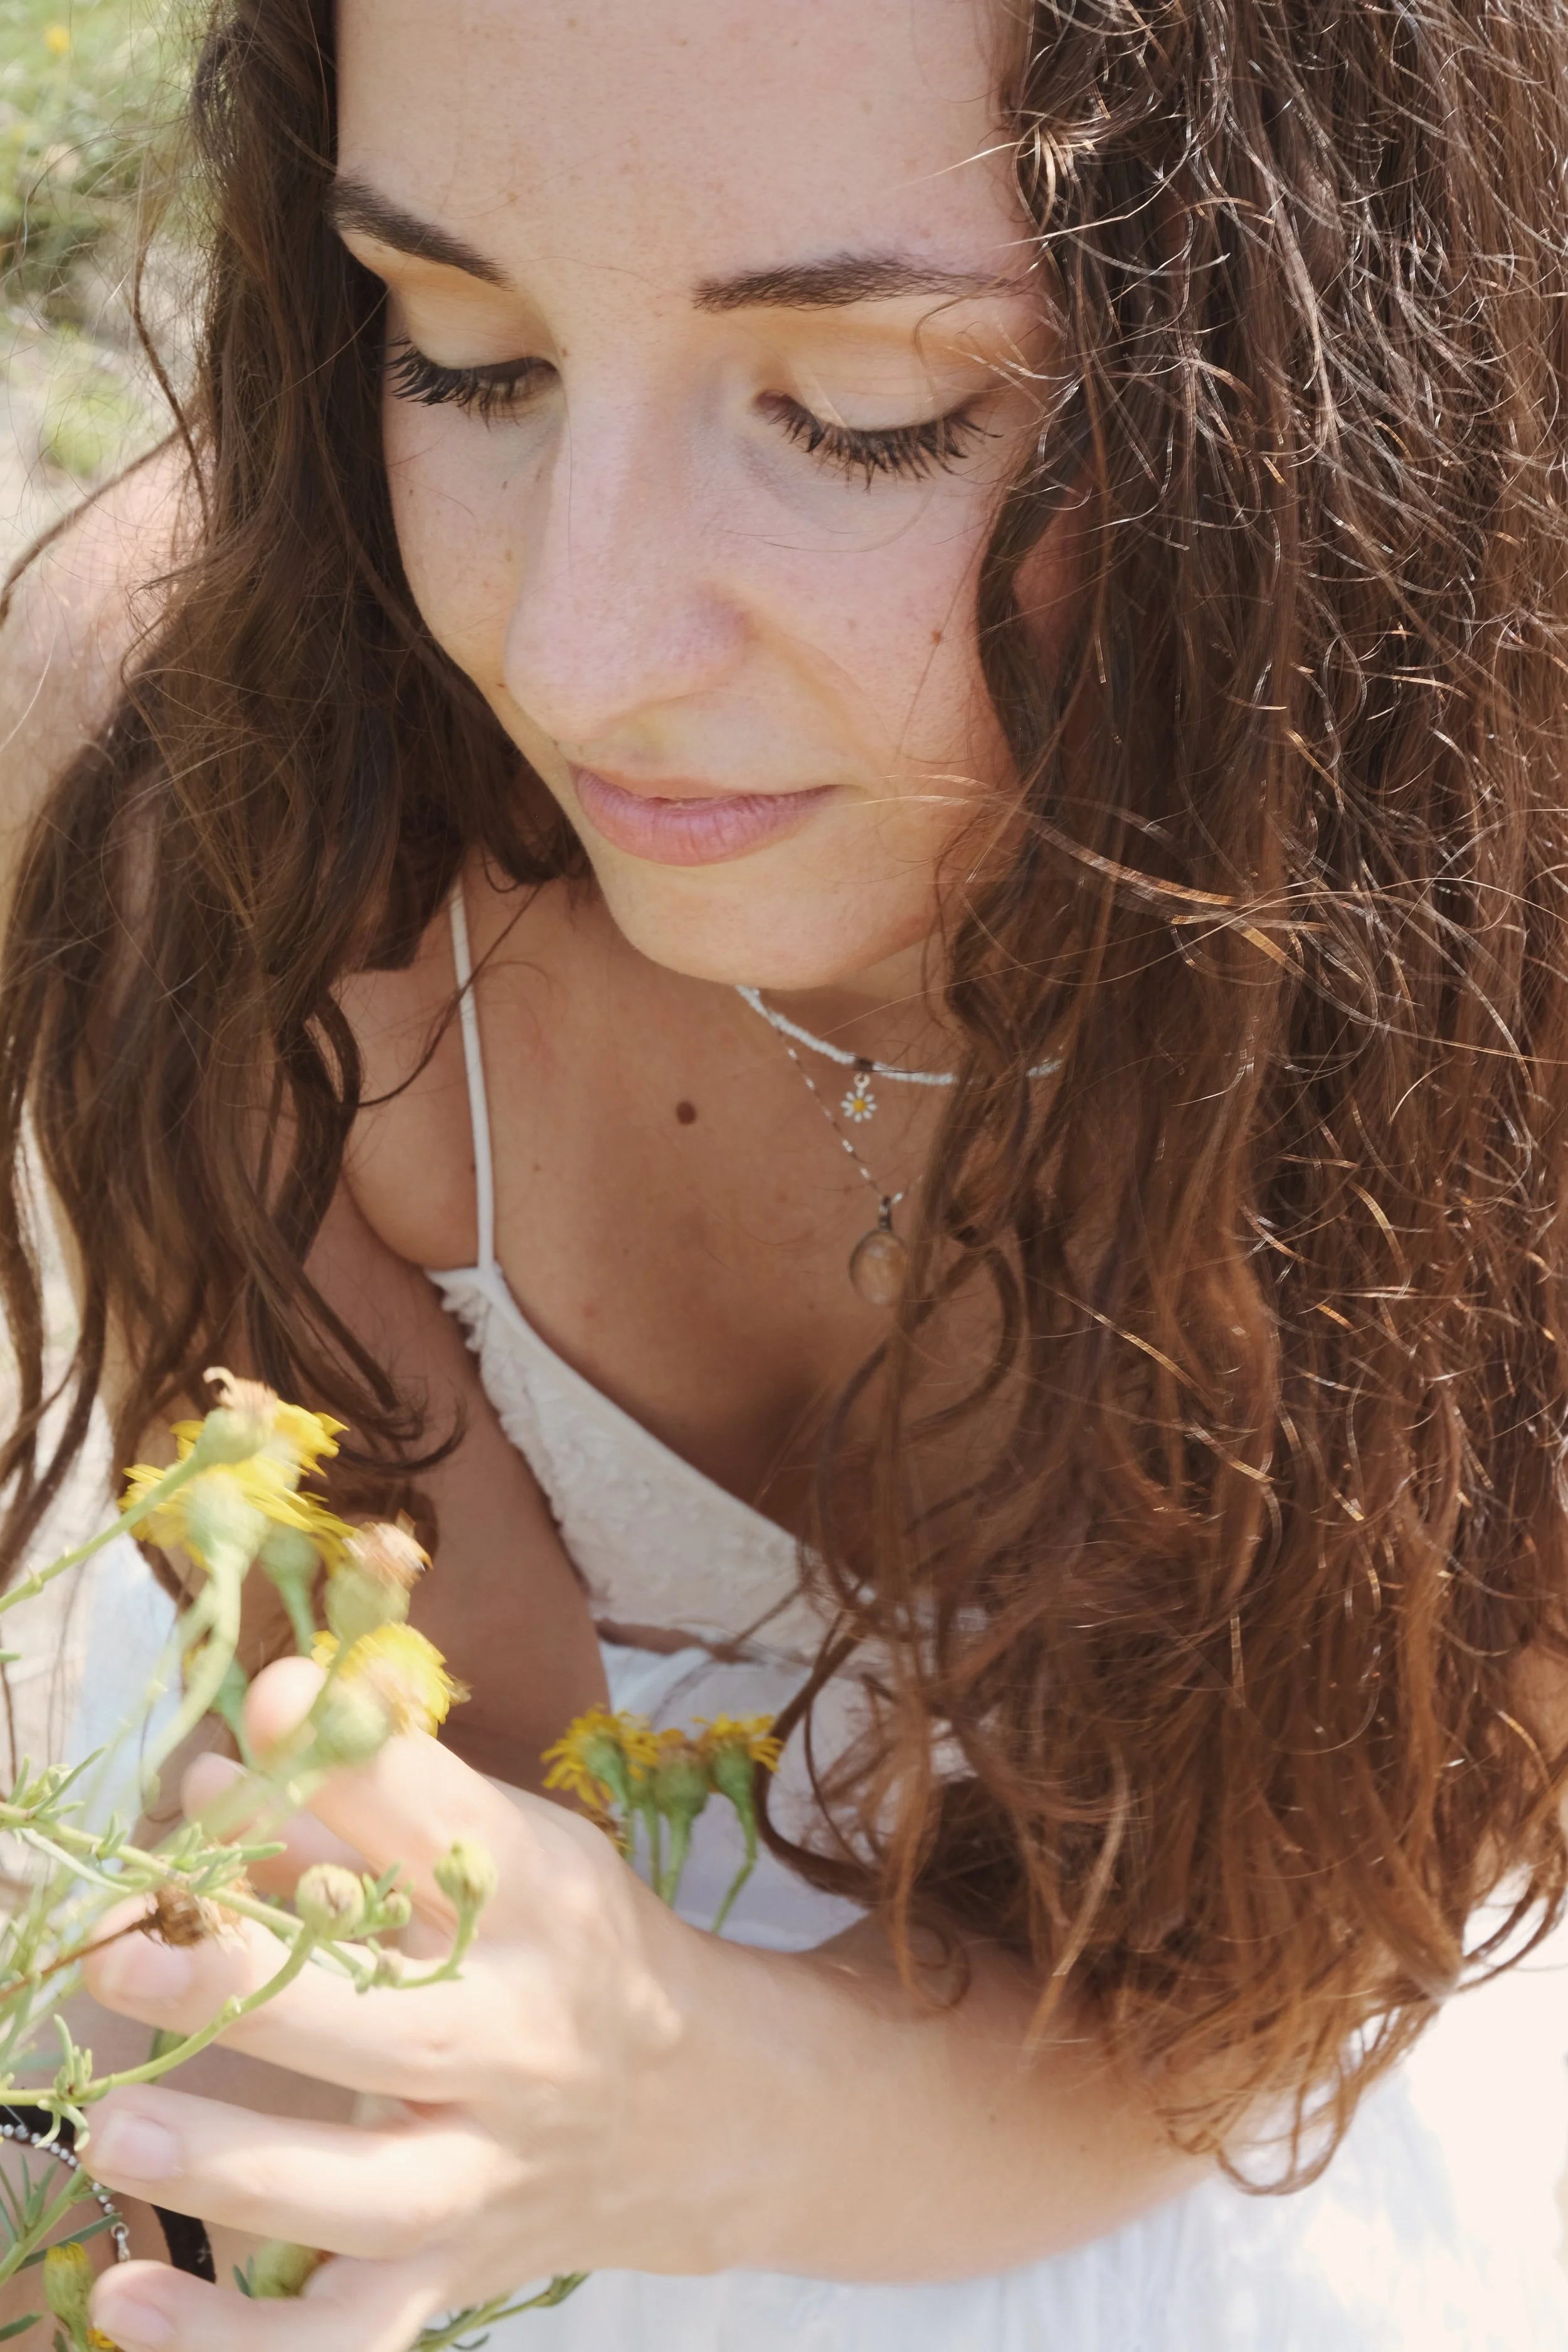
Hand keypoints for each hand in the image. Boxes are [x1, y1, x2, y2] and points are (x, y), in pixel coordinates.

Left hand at [80, 1659, 762, 2351]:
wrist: (705, 2111)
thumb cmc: (573, 1948)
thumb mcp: (513, 1846)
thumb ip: (371, 1803)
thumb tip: (221, 1765)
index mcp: (542, 1908)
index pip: (450, 1825)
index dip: (356, 1759)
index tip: (268, 1706)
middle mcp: (522, 2041)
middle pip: (391, 2024)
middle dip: (250, 1988)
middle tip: (128, 1951)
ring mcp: (487, 2172)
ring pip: (364, 2194)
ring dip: (233, 2163)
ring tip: (114, 2125)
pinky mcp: (450, 2273)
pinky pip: (344, 2333)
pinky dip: (235, 2340)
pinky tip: (127, 2302)